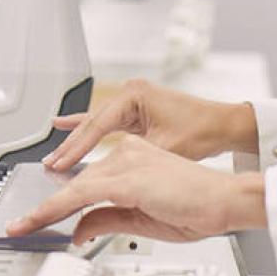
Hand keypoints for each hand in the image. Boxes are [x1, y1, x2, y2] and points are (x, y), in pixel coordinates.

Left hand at [7, 135, 267, 244]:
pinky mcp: (127, 179)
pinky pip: (84, 195)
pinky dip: (59, 208)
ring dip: (44, 211)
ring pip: (74, 189)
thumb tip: (77, 231)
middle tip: (18, 225)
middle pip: (75, 185)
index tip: (32, 217)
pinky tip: (42, 220)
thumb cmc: (197, 208)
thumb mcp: (141, 221)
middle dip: (44, 208)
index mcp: (130, 160)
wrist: (227, 203)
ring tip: (21, 227)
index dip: (56, 202)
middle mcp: (124, 154)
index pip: (85, 182)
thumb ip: (106, 220)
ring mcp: (125, 163)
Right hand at [44, 79, 256, 172]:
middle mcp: (130, 93)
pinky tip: (65, 124)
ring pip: (96, 124)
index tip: (61, 165)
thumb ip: (132, 162)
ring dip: (77, 141)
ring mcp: (133, 100)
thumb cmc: (203, 131)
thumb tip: (108, 182)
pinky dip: (87, 128)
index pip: (97, 126)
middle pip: (92, 123)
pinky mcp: (136, 110)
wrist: (226, 125)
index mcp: (135, 95)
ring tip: (54, 154)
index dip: (77, 149)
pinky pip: (106, 121)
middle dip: (71, 146)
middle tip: (51, 163)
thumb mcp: (164, 150)